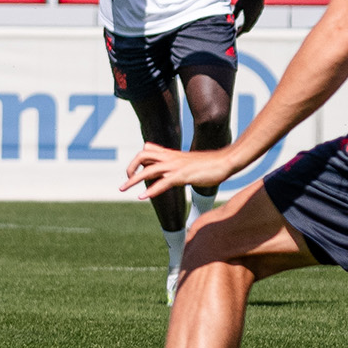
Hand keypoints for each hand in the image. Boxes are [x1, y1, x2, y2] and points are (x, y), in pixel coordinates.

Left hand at [122, 142, 238, 200]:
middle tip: (126, 179)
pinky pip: (162, 183)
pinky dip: (151, 190)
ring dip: (133, 180)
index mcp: (171, 154)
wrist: (224, 161)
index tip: (133, 171)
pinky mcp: (182, 176)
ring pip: (148, 170)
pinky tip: (142, 196)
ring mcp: (175, 166)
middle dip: (130, 168)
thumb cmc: (209, 163)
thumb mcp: (188, 160)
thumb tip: (168, 168)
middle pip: (142, 156)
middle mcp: (170, 158)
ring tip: (122, 188)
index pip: (147, 150)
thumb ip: (176, 162)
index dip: (138, 160)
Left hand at [233, 0, 265, 34]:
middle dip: (242, 30)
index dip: (239, 33)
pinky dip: (249, 21)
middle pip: (249, 27)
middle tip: (236, 32)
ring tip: (239, 26)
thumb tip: (232, 19)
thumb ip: (235, 13)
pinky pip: (254, 18)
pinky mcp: (260, 9)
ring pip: (252, 23)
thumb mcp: (238, 4)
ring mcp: (258, 13)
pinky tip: (246, 18)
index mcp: (250, 17)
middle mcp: (255, 17)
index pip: (244, 29)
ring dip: (246, 25)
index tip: (234, 36)